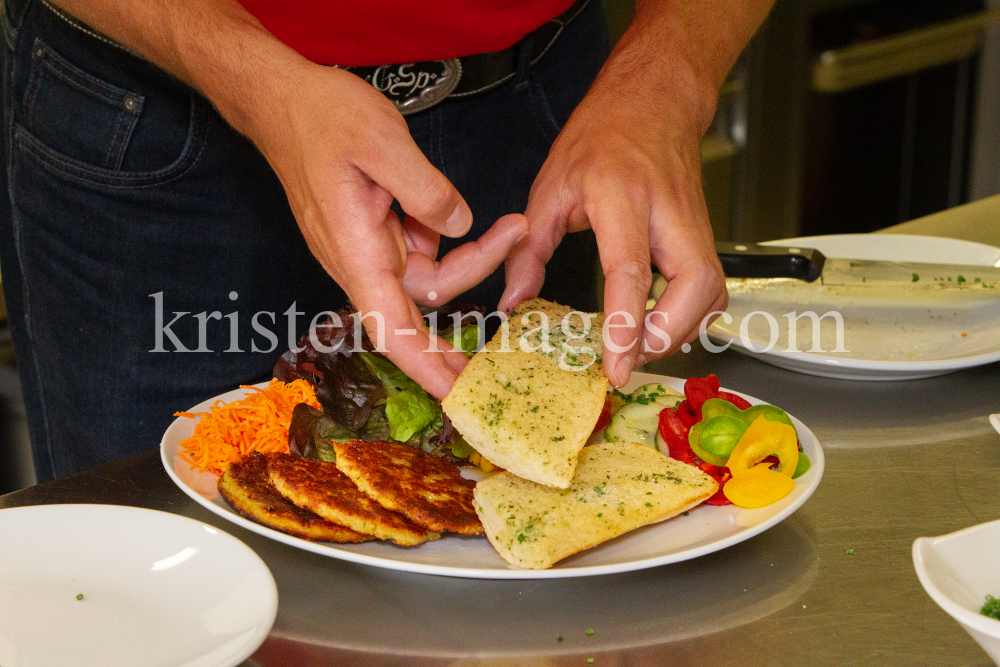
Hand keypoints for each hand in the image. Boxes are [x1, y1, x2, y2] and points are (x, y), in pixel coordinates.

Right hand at [250, 64, 526, 397]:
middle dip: (471, 294)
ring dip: (468, 256)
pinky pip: (420, 250)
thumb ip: (426, 190)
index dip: (425, 367)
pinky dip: (443, 234)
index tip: (458, 396)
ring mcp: (368, 248)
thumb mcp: (381, 142)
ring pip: (428, 274)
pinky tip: (451, 206)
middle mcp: (361, 260)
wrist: (283, 100)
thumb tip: (459, 224)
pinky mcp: (376, 233)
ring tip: (507, 223)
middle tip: (515, 276)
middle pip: (422, 302)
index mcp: (356, 252)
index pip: (392, 328)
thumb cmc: (320, 118)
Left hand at [498, 52, 726, 387]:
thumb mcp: (550, 187)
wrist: (652, 102)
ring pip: (711, 293)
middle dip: (666, 337)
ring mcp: (694, 224)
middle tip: (629, 359)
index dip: (625, 325)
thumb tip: (514, 301)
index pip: (631, 271)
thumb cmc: (602, 136)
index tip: (615, 365)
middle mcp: (667, 212)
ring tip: (638, 347)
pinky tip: (660, 325)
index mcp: (621, 196)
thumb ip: (529, 250)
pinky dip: (691, 318)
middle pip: (693, 288)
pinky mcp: (705, 236)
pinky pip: (711, 289)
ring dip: (680, 332)